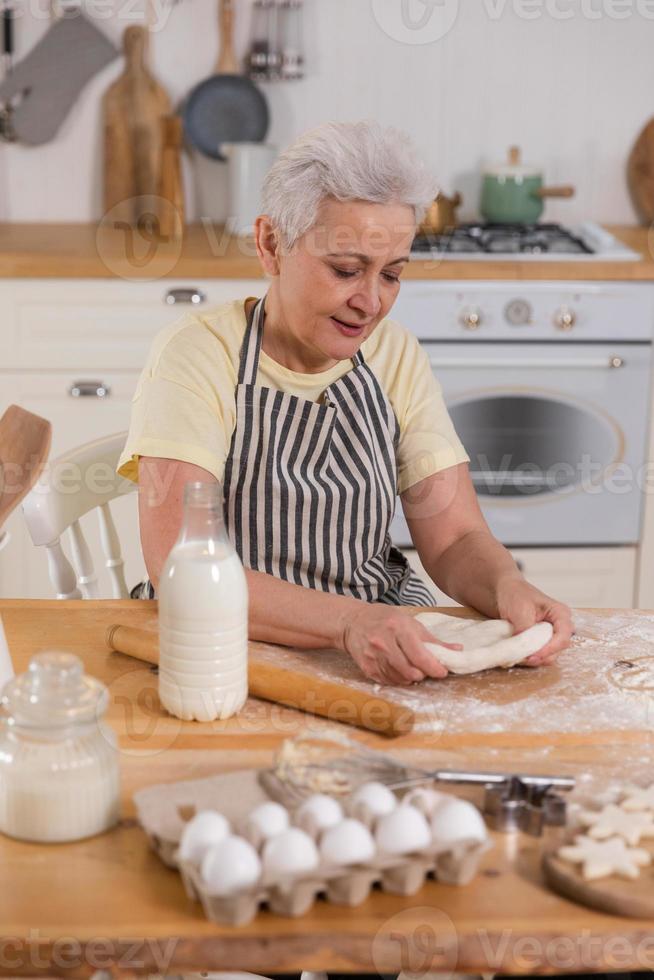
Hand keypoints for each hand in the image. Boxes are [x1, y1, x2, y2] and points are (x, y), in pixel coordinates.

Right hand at [339, 605, 461, 685]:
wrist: (353, 622)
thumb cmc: (384, 619)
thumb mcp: (409, 622)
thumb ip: (432, 640)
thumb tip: (458, 650)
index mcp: (397, 628)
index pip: (419, 655)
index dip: (434, 668)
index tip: (443, 672)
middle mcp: (383, 642)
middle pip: (410, 671)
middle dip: (423, 674)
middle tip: (426, 669)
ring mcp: (373, 656)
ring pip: (400, 679)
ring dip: (411, 678)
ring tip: (413, 669)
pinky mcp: (367, 667)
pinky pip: (388, 681)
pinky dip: (398, 679)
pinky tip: (400, 670)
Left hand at [494, 574, 572, 666]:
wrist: (502, 591)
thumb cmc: (514, 593)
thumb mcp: (520, 609)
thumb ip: (525, 628)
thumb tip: (524, 647)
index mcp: (560, 614)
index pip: (563, 638)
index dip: (550, 649)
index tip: (533, 655)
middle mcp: (558, 626)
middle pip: (558, 649)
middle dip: (541, 656)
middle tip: (524, 658)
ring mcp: (549, 635)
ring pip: (548, 655)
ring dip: (534, 658)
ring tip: (517, 655)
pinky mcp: (539, 641)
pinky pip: (538, 655)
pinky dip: (528, 657)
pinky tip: (517, 654)